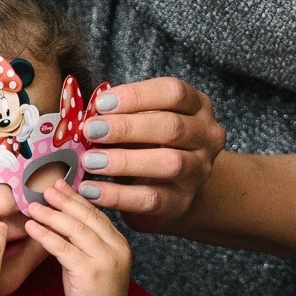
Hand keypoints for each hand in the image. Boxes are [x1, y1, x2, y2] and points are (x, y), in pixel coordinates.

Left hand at [27, 183, 134, 295]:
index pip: (96, 214)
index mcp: (119, 244)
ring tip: (33, 205)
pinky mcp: (91, 273)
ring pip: (75, 229)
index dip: (76, 198)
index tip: (59, 185)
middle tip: (46, 187)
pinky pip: (64, 248)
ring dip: (52, 215)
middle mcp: (117, 248)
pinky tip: (32, 227)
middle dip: (64, 200)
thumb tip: (59, 222)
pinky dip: (46, 235)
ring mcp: (106, 260)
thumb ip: (81, 245)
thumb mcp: (90, 266)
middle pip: (87, 217)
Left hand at [72, 77, 226, 231]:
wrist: (173, 189)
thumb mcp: (144, 121)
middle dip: (127, 127)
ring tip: (89, 161)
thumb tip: (88, 115)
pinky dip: (117, 195)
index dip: (137, 96)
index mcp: (197, 106)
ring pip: (168, 163)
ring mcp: (199, 171)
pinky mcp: (182, 202)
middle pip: (172, 127)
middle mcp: (206, 136)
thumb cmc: (151, 144)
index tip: (101, 103)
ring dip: (124, 161)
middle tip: (91, 130)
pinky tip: (91, 190)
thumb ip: (124, 114)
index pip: (174, 93)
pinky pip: (151, 199)